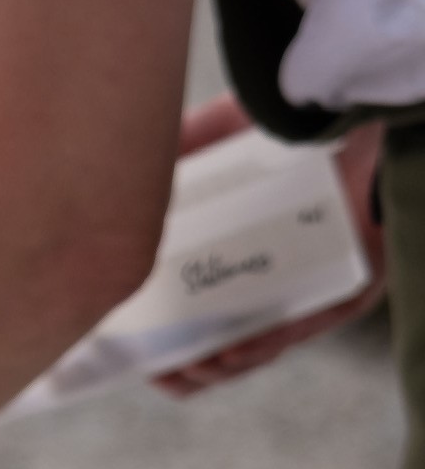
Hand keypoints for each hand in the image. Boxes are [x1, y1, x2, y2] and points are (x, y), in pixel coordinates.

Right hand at [156, 104, 384, 396]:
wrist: (352, 95)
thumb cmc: (287, 115)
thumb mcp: (219, 129)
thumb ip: (174, 151)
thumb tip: (116, 178)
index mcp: (243, 257)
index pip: (199, 320)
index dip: (164, 349)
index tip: (131, 359)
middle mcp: (277, 280)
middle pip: (225, 349)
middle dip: (188, 371)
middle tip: (159, 372)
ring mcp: (313, 289)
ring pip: (262, 348)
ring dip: (221, 368)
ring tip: (192, 368)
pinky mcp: (351, 288)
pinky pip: (305, 327)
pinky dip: (266, 343)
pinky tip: (233, 353)